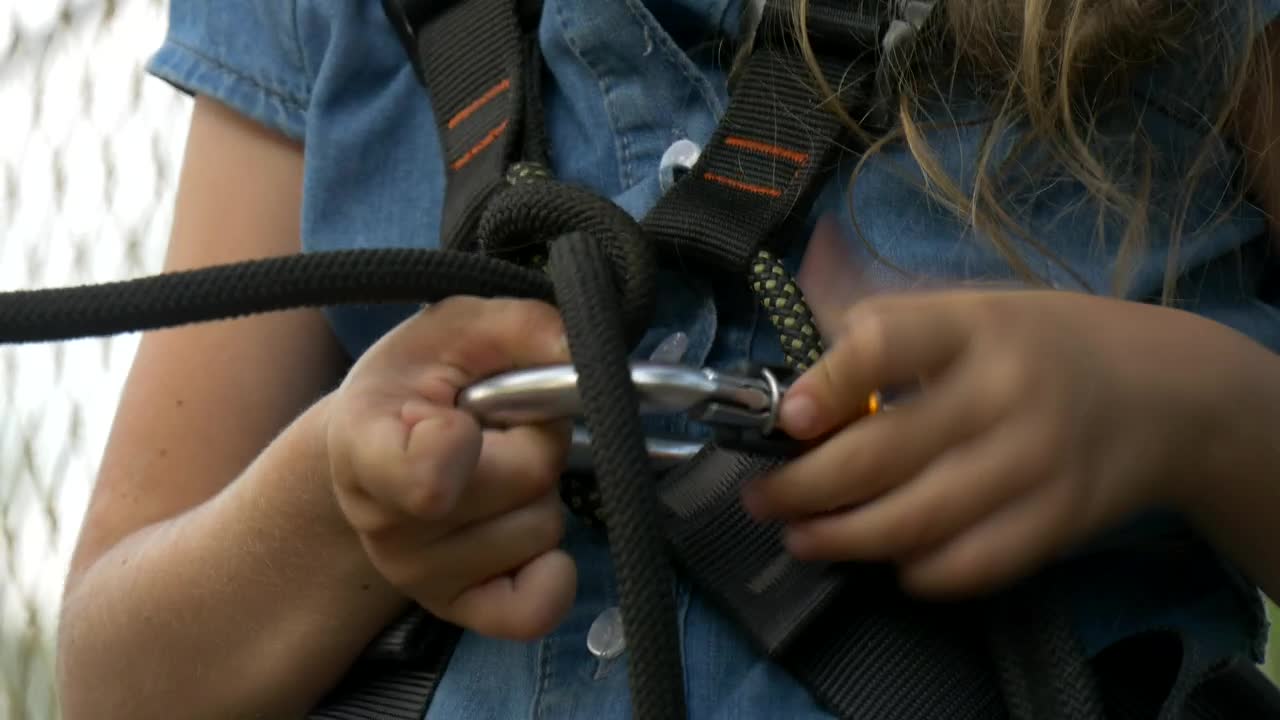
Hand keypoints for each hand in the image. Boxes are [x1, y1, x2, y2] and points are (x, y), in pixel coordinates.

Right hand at [325, 297, 574, 639]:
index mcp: (366, 442)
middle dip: (537, 438)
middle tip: (499, 426)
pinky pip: (534, 610)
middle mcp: (384, 522)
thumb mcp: (458, 329)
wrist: (380, 450)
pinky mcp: (456, 610)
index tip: (462, 420)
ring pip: (543, 527)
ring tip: (497, 469)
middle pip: (527, 479)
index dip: (460, 447)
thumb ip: (521, 327)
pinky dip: (552, 572)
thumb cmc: (420, 382)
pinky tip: (524, 531)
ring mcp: (418, 574)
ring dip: (542, 491)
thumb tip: (583, 355)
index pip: (422, 476)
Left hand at [742, 289, 1264, 598]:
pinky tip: (889, 560)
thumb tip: (799, 275)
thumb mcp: (972, 306)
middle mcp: (1004, 392)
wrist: (1168, 393)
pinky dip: (918, 571)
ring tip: (802, 536)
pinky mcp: (1058, 521)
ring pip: (915, 521)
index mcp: (974, 325)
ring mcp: (1035, 462)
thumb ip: (884, 312)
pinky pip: (971, 565)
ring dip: (841, 538)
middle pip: (882, 452)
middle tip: (762, 496)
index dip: (826, 384)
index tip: (785, 418)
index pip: (886, 345)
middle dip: (803, 485)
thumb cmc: (1043, 344)